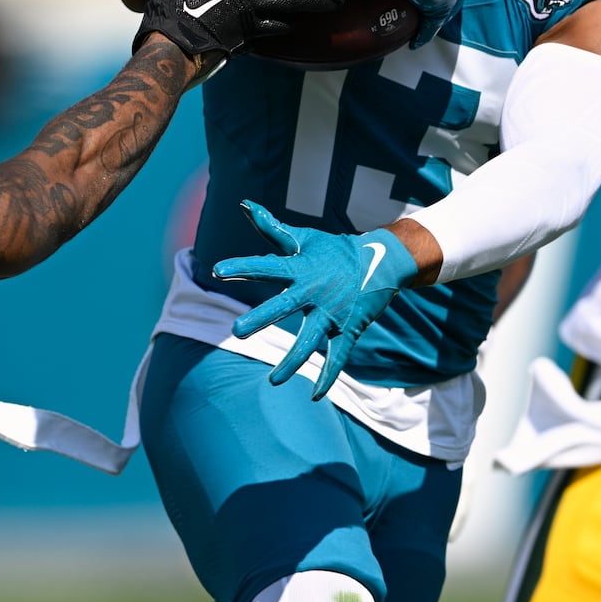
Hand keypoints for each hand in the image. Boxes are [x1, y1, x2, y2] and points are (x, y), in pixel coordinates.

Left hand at [213, 201, 419, 399]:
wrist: (382, 261)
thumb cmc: (333, 250)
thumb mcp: (304, 238)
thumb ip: (271, 228)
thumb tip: (244, 205)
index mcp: (302, 268)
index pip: (267, 266)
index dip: (243, 267)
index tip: (218, 271)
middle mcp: (316, 291)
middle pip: (285, 306)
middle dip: (261, 318)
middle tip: (235, 331)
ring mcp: (333, 312)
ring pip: (311, 340)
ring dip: (293, 361)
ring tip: (273, 381)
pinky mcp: (348, 328)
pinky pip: (338, 357)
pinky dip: (328, 376)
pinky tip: (315, 396)